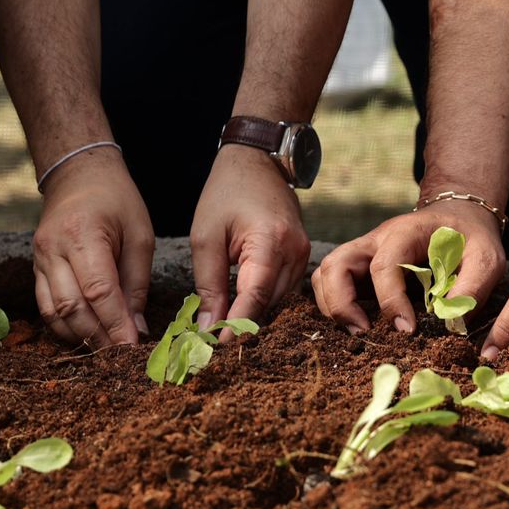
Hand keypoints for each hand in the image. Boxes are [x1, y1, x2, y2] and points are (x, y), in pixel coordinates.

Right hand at [32, 147, 153, 347]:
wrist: (77, 173)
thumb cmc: (116, 200)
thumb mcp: (140, 235)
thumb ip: (137, 284)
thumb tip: (137, 328)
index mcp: (82, 234)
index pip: (98, 291)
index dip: (115, 324)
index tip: (133, 348)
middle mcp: (53, 248)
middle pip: (72, 306)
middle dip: (98, 336)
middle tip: (122, 357)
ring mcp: (39, 259)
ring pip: (54, 312)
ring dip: (80, 336)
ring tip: (107, 350)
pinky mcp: (35, 268)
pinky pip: (46, 306)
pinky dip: (65, 326)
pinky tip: (86, 335)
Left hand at [189, 145, 310, 333]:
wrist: (258, 160)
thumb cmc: (226, 192)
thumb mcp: (205, 237)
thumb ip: (208, 285)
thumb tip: (208, 328)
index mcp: (270, 242)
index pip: (255, 297)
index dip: (236, 326)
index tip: (217, 349)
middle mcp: (295, 251)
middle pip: (269, 304)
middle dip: (241, 326)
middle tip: (211, 345)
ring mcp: (303, 254)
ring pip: (277, 301)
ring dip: (252, 314)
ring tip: (221, 329)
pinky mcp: (302, 256)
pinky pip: (283, 289)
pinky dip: (262, 300)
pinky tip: (240, 307)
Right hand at [312, 201, 504, 332]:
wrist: (459, 218)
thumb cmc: (470, 239)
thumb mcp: (486, 258)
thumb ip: (473, 287)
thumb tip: (449, 321)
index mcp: (404, 233)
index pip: (384, 266)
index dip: (390, 301)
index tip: (406, 331)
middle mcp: (374, 241)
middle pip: (335, 264)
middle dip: (341, 303)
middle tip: (363, 333)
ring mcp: (363, 253)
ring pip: (325, 274)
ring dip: (332, 305)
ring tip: (358, 332)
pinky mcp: (360, 269)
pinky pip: (331, 283)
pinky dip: (334, 305)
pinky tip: (357, 325)